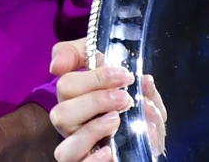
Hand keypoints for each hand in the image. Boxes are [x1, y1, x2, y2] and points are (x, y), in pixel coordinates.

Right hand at [48, 39, 133, 161]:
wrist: (150, 134)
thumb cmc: (130, 99)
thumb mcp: (121, 71)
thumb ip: (96, 56)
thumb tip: (58, 64)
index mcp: (76, 97)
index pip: (66, 82)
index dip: (91, 77)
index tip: (123, 74)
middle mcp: (72, 124)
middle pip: (61, 113)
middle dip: (94, 101)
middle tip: (124, 97)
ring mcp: (77, 147)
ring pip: (64, 148)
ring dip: (91, 131)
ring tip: (117, 120)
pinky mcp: (86, 161)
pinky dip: (93, 160)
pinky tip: (109, 150)